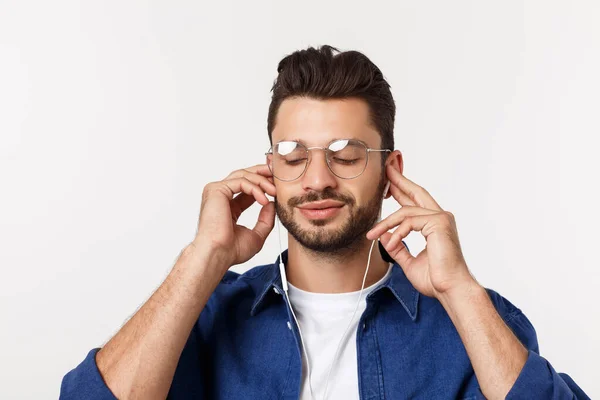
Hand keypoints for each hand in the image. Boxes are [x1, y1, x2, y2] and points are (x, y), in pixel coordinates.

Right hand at [192, 164, 276, 267]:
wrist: (218, 254)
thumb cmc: (231, 250)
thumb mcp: (256, 235)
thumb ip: (265, 219)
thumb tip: (272, 204)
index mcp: (229, 206)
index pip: (248, 187)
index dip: (264, 184)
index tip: (278, 187)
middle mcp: (221, 196)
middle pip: (244, 175)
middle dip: (263, 174)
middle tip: (279, 177)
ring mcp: (217, 192)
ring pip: (244, 175)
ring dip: (262, 181)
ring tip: (274, 192)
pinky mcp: (216, 190)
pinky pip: (241, 181)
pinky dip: (255, 188)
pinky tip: (264, 200)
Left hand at [366, 165, 476, 298]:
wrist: (450, 290)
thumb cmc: (436, 279)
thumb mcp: (409, 261)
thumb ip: (398, 247)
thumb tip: (385, 237)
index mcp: (434, 224)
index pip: (416, 202)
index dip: (402, 189)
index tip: (389, 180)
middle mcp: (440, 217)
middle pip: (416, 192)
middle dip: (399, 179)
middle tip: (386, 169)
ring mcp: (441, 218)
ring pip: (405, 211)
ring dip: (385, 223)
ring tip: (372, 235)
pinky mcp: (439, 223)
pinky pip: (409, 221)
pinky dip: (396, 232)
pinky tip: (389, 243)